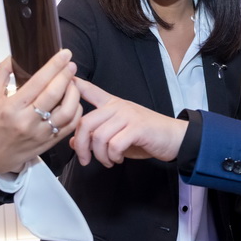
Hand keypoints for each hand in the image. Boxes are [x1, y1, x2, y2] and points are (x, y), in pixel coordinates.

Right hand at [0, 49, 82, 173]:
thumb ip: (1, 74)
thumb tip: (14, 56)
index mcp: (11, 108)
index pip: (37, 82)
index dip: (54, 66)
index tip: (64, 54)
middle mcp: (27, 121)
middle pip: (54, 94)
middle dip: (66, 76)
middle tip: (71, 64)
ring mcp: (40, 133)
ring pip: (66, 111)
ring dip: (74, 93)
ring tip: (72, 82)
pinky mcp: (49, 142)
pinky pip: (70, 125)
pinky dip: (76, 110)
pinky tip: (73, 100)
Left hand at [71, 79, 187, 167]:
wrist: (174, 138)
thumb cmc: (146, 136)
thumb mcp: (118, 136)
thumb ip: (96, 136)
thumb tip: (73, 142)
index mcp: (113, 105)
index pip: (90, 90)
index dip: (75, 85)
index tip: (65, 79)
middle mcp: (118, 107)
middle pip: (85, 122)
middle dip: (80, 146)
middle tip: (85, 160)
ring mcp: (128, 116)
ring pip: (99, 136)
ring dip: (99, 155)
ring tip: (107, 161)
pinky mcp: (138, 128)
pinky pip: (114, 145)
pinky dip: (113, 157)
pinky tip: (118, 159)